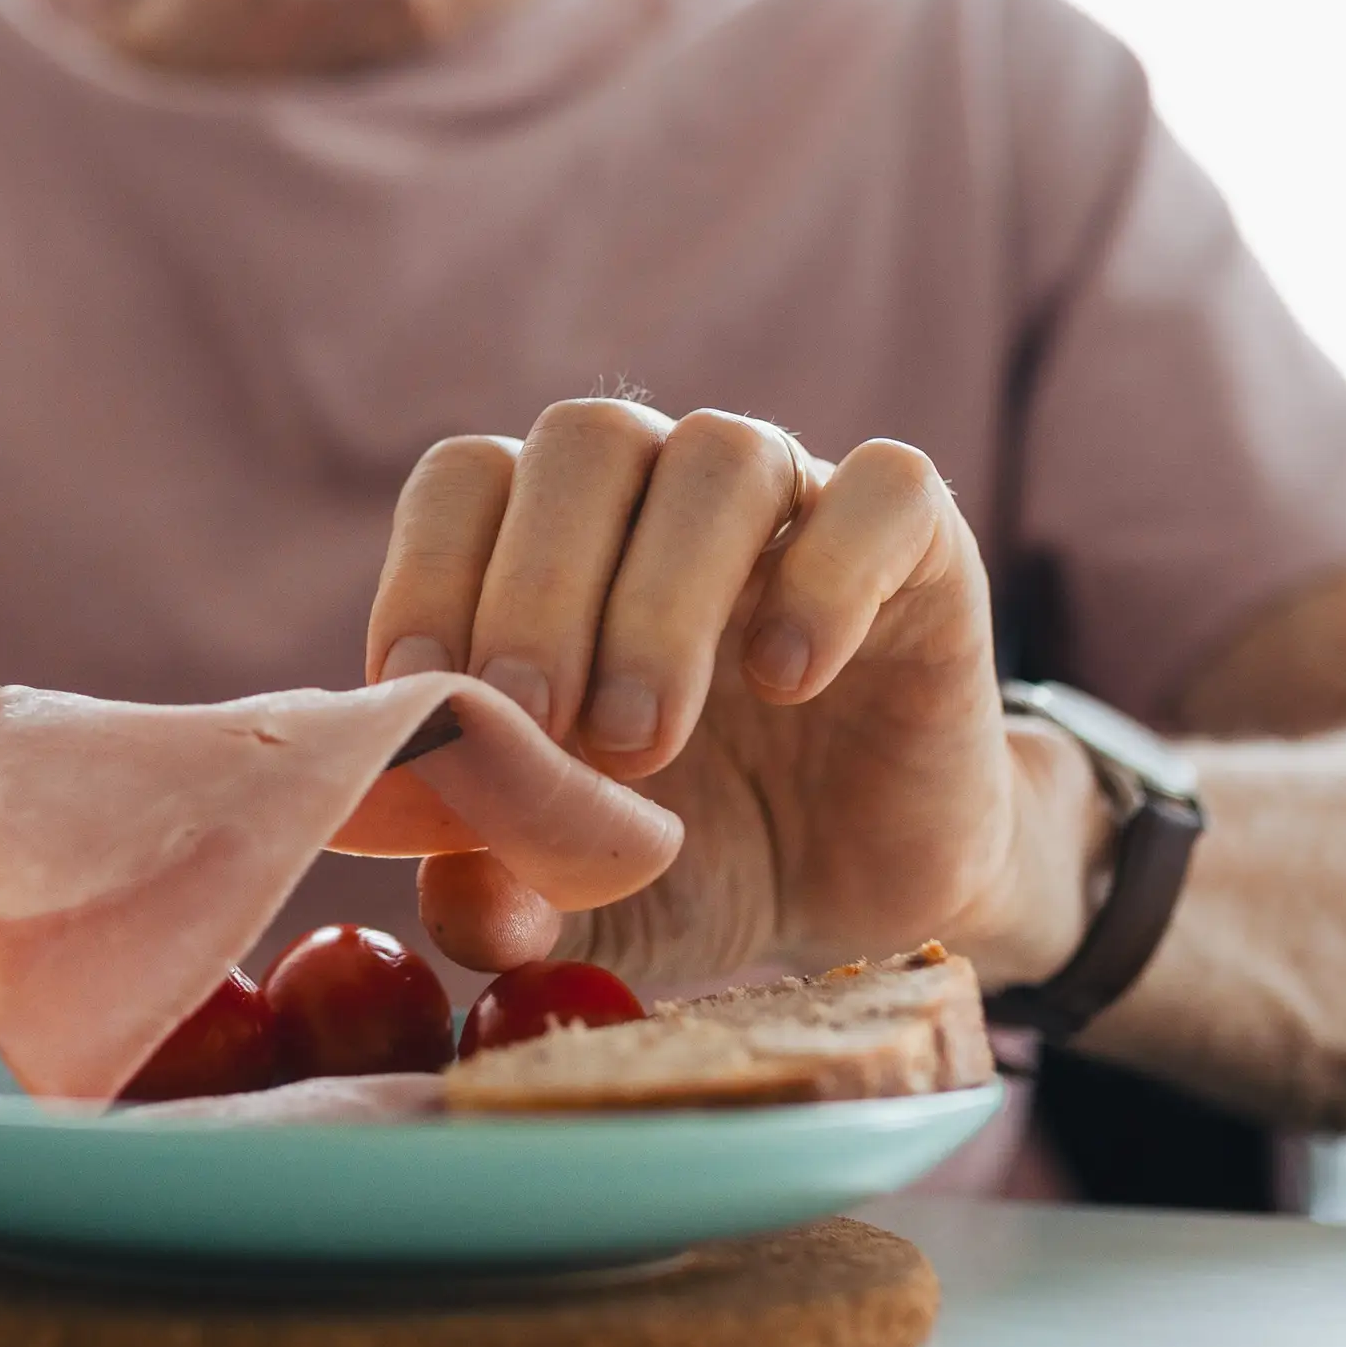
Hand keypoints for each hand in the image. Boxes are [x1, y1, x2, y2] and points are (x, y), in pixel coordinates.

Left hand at [363, 400, 1105, 989]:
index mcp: (556, 540)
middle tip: (544, 729)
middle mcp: (666, 491)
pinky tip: (788, 681)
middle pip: (586, 441)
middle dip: (540, 588)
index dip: (430, 570)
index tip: (423, 691)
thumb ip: (510, 896)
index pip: (469, 480)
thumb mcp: (586, 905)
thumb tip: (457, 897)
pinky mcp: (922, 544)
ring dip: (662, 594)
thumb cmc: (696, 865)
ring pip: (721, 452)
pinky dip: (825, 575)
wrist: (868, 896)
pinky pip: (885, 492)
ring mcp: (797, 502)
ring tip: (643, 740)